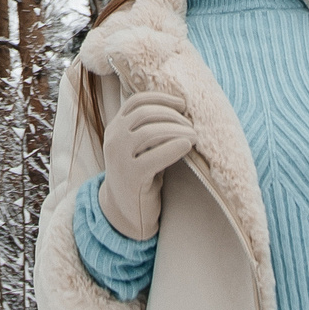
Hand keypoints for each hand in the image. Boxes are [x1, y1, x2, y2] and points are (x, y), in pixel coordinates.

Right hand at [98, 90, 194, 240]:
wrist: (126, 211)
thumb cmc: (141, 175)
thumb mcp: (141, 147)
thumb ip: (150, 128)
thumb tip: (181, 110)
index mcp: (115, 128)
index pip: (136, 102)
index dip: (161, 98)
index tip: (182, 104)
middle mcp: (114, 139)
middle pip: (145, 114)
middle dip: (172, 115)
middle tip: (192, 124)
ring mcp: (119, 158)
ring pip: (150, 132)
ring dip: (177, 130)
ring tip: (194, 136)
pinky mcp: (131, 176)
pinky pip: (154, 157)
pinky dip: (173, 148)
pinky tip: (187, 146)